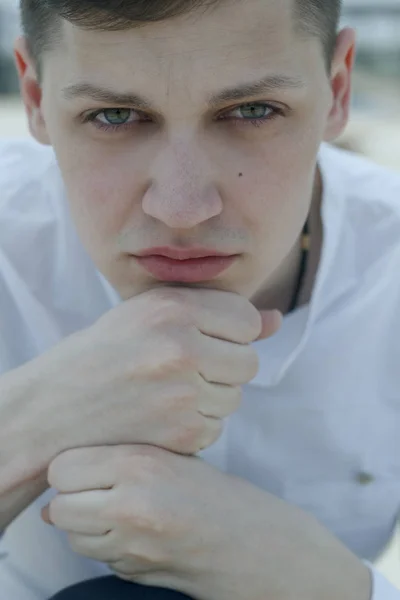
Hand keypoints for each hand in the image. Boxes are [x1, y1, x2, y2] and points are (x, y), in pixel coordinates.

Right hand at [28, 287, 280, 462]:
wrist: (55, 408)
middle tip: (185, 370)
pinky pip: (217, 426)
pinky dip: (197, 425)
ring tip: (169, 392)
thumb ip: (214, 312)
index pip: (246, 318)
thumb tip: (276, 319)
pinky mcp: (182, 432)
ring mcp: (182, 392)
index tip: (204, 341)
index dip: (229, 332)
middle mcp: (181, 347)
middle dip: (224, 367)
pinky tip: (163, 416)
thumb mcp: (149, 314)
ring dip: (211, 396)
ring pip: (234, 396)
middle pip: (248, 361)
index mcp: (173, 308)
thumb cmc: (103, 354)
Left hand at [42, 445, 370, 599]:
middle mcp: (129, 504)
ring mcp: (131, 546)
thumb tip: (66, 481)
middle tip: (100, 491)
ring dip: (86, 527)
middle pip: (60, 507)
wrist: (261, 546)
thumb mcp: (177, 458)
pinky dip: (108, 548)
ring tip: (120, 512)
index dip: (72, 469)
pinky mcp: (135, 575)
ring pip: (73, 538)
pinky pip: (98, 559)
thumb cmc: (223, 495)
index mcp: (141, 463)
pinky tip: (138, 535)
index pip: (63, 468)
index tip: (88, 468)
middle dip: (72, 500)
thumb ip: (123, 460)